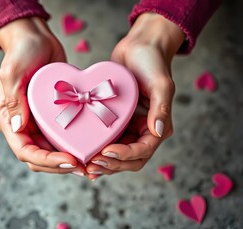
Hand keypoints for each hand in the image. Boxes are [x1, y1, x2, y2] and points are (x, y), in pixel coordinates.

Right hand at [0, 18, 84, 174]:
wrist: (36, 38)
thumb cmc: (22, 51)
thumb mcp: (14, 73)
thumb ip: (15, 102)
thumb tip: (19, 129)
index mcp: (9, 119)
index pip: (25, 151)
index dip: (47, 161)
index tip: (70, 160)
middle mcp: (23, 126)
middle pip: (40, 157)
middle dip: (61, 165)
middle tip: (85, 167)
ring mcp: (38, 123)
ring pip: (53, 151)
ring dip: (70, 159)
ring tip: (91, 163)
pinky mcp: (53, 116)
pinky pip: (63, 137)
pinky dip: (74, 145)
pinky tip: (90, 147)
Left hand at [86, 13, 184, 179]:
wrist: (139, 47)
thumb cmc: (152, 62)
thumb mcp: (161, 83)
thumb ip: (161, 108)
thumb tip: (157, 131)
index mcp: (157, 126)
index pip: (143, 150)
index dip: (125, 155)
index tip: (106, 151)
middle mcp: (143, 130)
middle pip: (129, 159)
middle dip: (111, 164)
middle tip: (92, 164)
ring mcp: (128, 126)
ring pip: (116, 154)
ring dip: (102, 162)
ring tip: (85, 165)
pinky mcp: (114, 120)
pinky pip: (105, 140)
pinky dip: (96, 150)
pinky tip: (82, 155)